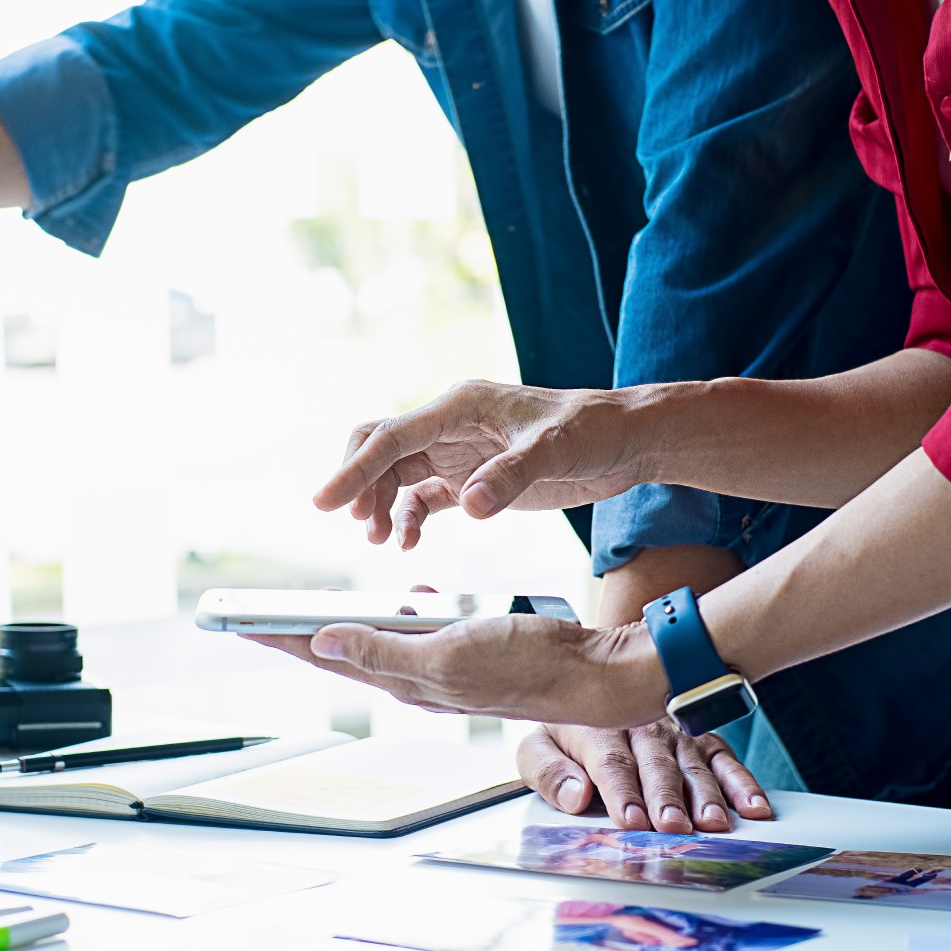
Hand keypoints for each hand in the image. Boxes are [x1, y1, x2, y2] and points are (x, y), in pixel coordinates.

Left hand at [248, 615, 668, 728]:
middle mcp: (416, 677)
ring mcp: (443, 666)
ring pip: (379, 641)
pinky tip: (409, 598)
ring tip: (312, 607)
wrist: (593, 674)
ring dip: (346, 623)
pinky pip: (421, 633)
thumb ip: (384, 650)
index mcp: (404, 678)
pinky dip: (405, 614)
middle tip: (254, 616)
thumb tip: (320, 641)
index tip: (236, 625)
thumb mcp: (449, 654)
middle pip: (342, 649)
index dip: (278, 637)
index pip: (325, 654)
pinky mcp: (467, 651)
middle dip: (298, 631)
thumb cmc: (529, 663)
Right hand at [314, 380, 654, 546]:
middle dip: (358, 483)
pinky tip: (405, 542)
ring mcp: (458, 452)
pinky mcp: (471, 478)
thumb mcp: (556, 451)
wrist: (626, 440)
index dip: (354, 469)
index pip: (391, 437)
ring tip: (378, 540)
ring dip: (378, 504)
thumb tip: (468, 503)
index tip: (324, 502)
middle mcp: (450, 426)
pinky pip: (421, 497)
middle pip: (380, 449)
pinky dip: (406, 518)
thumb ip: (510, 476)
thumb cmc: (593, 432)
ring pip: (395, 474)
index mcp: (460, 407)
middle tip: (352, 523)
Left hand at [516, 719, 771, 833]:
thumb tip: (575, 797)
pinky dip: (742, 783)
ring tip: (715, 822)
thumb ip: (548, 772)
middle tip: (675, 827)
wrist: (590, 679)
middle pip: (656, 765)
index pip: (611, 763)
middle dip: (667, 797)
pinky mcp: (700, 738)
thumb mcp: (538, 747)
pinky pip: (724, 758)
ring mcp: (674, 731)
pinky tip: (754, 807)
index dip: (622, 793)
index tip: (632, 821)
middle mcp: (640, 727)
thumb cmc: (565, 730)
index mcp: (597, 729)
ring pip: (694, 763)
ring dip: (707, 795)